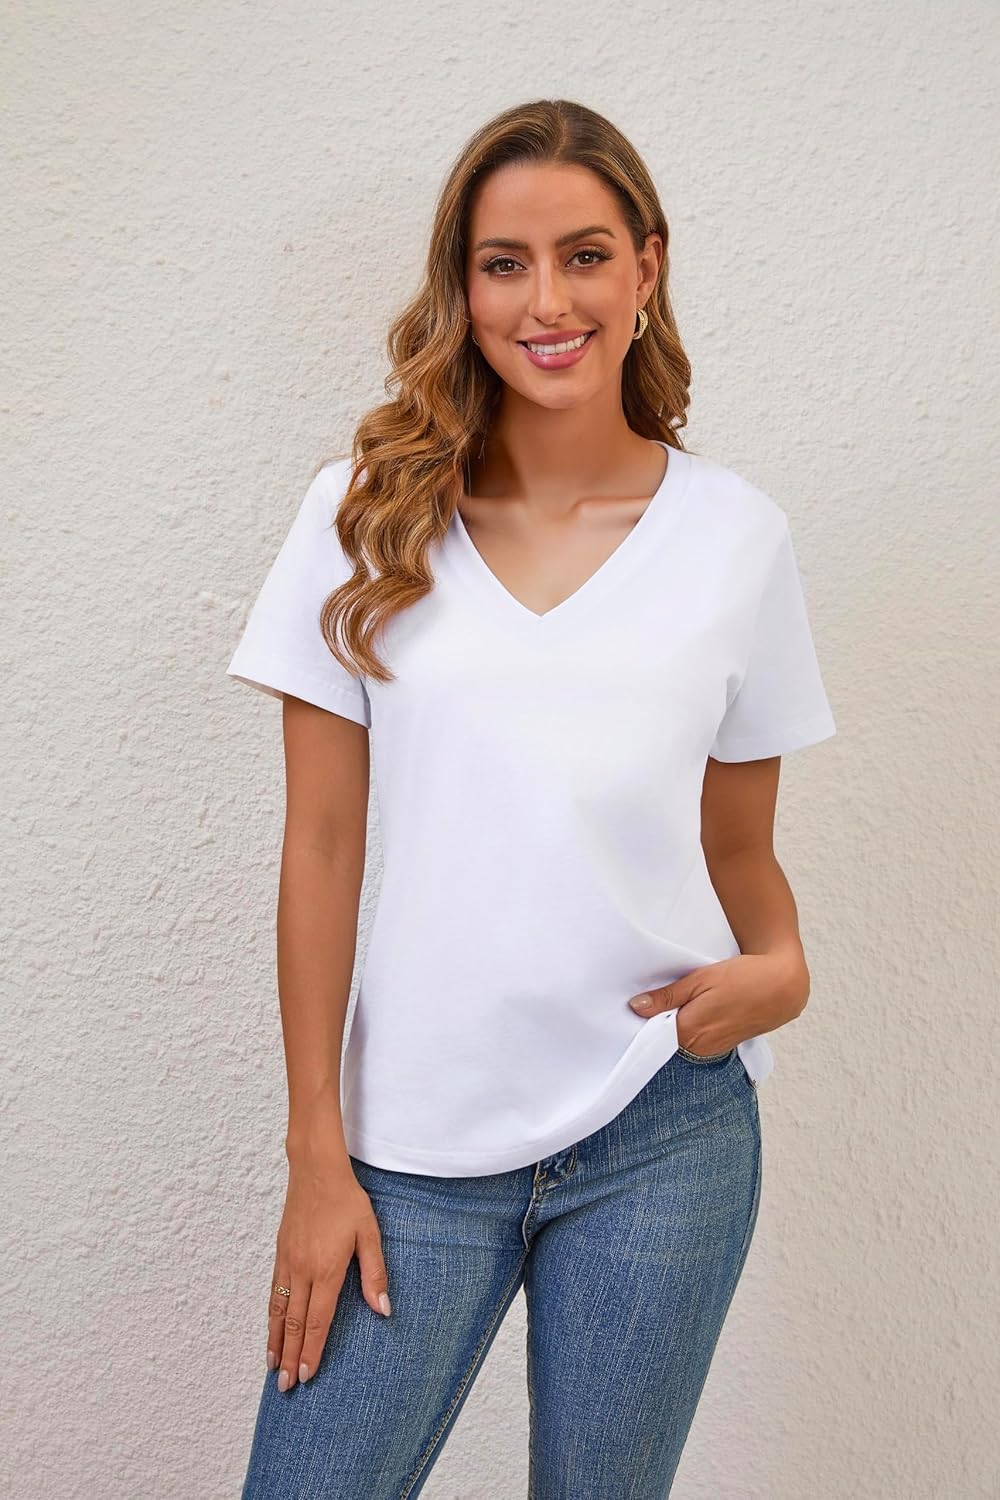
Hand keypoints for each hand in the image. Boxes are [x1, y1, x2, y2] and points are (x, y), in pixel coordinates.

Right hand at [268, 1159, 390, 1392]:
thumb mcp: (369, 1233)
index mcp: (327, 1268)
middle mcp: (303, 1270)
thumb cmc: (347, 1200)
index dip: (312, 1350)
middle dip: (290, 1357)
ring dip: (275, 1342)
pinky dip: (271, 1317)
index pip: (318, 1320)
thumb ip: (375, 1273)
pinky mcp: (280, 1253)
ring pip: (279, 1311)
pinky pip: (273, 1292)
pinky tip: (272, 1329)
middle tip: (285, 1387)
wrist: (316, 1170)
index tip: (307, 1375)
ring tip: (272, 1367)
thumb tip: (383, 1309)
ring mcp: (288, 1262)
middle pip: (295, 1323)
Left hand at [627, 951, 808, 1055]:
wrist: (783, 986)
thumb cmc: (743, 978)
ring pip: (681, 1038)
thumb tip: (636, 1007)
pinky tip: (699, 1009)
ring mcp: (711, 1050)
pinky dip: (693, 1027)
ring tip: (690, 1000)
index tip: (642, 1003)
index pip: (651, 1033)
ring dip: (679, 1022)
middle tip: (666, 995)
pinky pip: (697, 1040)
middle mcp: (699, 1048)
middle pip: (665, 1036)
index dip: (645, 1017)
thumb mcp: (700, 979)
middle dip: (660, 1019)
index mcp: (689, 1032)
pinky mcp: (722, 1047)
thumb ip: (667, 996)